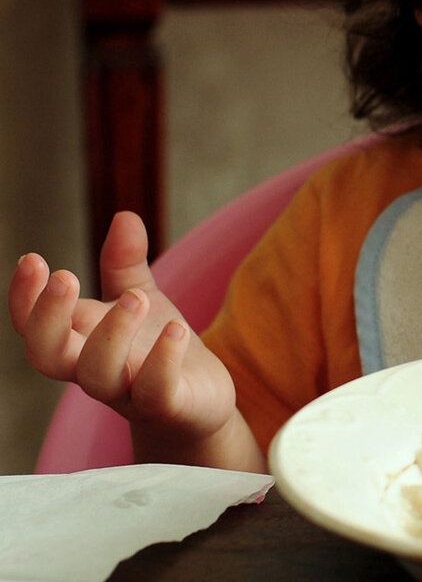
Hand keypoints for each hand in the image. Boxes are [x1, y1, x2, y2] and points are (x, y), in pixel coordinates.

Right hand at [9, 211, 237, 446]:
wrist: (198, 402)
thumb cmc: (155, 348)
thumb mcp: (139, 297)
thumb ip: (125, 264)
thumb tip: (124, 216)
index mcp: (80, 341)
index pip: (34, 327)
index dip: (24, 299)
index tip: (31, 260)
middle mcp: (95, 370)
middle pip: (49, 356)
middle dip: (49, 317)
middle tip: (65, 276)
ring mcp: (127, 392)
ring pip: (99, 375)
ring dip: (113, 333)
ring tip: (137, 297)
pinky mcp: (166, 406)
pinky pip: (155, 391)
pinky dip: (163, 361)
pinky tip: (176, 330)